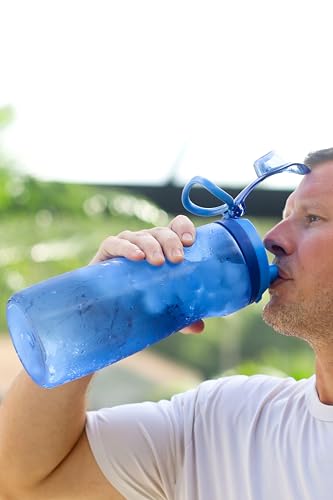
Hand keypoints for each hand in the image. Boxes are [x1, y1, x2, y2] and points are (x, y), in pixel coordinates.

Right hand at [90, 214, 204, 334]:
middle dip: (171, 242)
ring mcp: (127, 244)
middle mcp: (147, 242)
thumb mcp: (164, 307)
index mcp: (164, 247)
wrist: (106, 309)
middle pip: (161, 232)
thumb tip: (199, 327)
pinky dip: (126, 247)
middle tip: (177, 259)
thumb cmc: (140, 300)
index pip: (176, 226)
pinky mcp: (107, 252)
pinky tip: (136, 257)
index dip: (184, 228)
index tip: (190, 242)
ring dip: (151, 245)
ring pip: (141, 236)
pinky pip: (115, 243)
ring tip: (157, 262)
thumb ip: (183, 316)